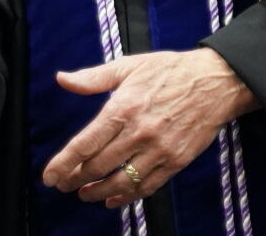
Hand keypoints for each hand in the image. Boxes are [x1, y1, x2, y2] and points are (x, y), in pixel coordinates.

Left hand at [41, 48, 257, 205]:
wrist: (216, 82)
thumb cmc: (169, 71)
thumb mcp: (128, 66)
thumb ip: (93, 77)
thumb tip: (62, 79)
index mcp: (123, 108)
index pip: (85, 144)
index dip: (63, 164)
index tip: (49, 176)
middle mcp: (139, 132)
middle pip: (99, 166)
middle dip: (75, 180)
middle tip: (63, 185)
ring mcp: (159, 150)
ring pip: (122, 182)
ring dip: (98, 193)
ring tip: (84, 195)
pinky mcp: (176, 161)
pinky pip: (148, 186)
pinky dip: (128, 197)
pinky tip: (114, 199)